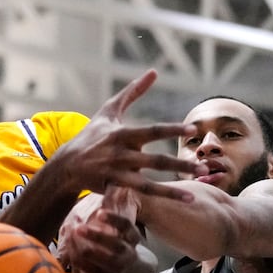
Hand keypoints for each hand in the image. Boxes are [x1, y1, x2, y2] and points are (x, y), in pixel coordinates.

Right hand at [55, 69, 205, 201]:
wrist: (67, 165)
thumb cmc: (92, 135)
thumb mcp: (109, 111)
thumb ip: (133, 92)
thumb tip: (154, 72)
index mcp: (122, 133)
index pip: (152, 131)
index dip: (172, 130)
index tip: (193, 130)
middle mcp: (121, 154)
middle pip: (155, 160)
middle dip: (180, 164)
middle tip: (205, 168)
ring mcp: (117, 174)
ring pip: (148, 184)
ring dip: (172, 190)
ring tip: (194, 194)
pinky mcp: (114, 189)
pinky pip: (138, 196)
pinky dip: (158, 199)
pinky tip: (178, 201)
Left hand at [59, 186, 153, 272]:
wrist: (125, 266)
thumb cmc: (111, 233)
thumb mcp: (114, 218)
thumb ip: (110, 204)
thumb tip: (108, 185)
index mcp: (132, 236)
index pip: (127, 226)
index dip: (113, 220)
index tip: (99, 212)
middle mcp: (129, 253)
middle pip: (115, 246)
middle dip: (96, 237)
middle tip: (78, 227)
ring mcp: (119, 268)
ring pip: (104, 262)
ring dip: (85, 250)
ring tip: (70, 239)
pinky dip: (81, 265)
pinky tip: (70, 254)